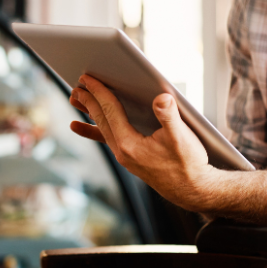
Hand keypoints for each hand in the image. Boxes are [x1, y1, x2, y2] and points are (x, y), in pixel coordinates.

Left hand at [68, 74, 217, 211]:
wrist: (192, 189)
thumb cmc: (188, 164)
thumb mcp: (181, 137)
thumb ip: (169, 116)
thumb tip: (161, 97)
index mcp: (130, 145)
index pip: (110, 112)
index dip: (99, 92)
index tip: (88, 78)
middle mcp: (122, 151)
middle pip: (101, 119)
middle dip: (89, 100)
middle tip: (78, 83)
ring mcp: (125, 156)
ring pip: (101, 128)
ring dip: (88, 112)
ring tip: (75, 99)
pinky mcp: (130, 158)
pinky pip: (106, 139)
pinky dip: (91, 130)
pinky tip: (80, 126)